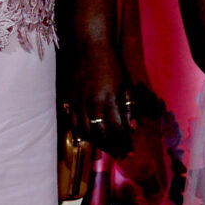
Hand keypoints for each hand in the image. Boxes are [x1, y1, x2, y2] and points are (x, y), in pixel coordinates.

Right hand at [66, 37, 136, 154]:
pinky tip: (92, 140)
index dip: (125, 143)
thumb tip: (132, 128)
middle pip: (102, 136)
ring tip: (110, 149)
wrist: (90, 49)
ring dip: (99, 145)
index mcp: (110, 100)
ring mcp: (80, 104)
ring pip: (88, 134)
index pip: (118, 130)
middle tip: (122, 155)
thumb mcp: (127, 85)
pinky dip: (84, 136)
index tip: (131, 151)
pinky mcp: (72, 102)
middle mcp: (93, 105)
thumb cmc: (113, 66)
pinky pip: (76, 126)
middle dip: (113, 148)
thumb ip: (130, 107)